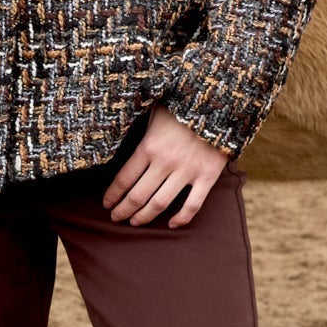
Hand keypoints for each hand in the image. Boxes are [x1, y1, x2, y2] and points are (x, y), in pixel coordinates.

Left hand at [103, 107, 231, 226]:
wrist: (220, 102)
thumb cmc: (182, 105)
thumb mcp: (153, 111)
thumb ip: (139, 128)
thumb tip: (117, 130)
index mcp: (148, 146)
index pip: (123, 178)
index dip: (112, 195)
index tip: (107, 204)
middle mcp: (165, 161)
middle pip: (138, 195)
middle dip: (123, 210)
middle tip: (116, 218)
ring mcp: (187, 170)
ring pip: (160, 203)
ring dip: (144, 217)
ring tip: (135, 223)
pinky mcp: (208, 176)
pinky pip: (193, 205)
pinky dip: (181, 218)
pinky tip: (171, 224)